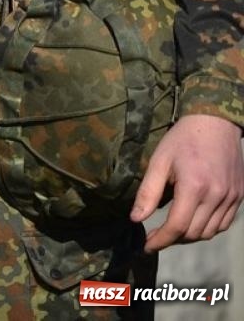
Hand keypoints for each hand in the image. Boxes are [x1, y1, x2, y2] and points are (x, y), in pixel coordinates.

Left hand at [132, 113, 243, 251]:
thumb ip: (148, 193)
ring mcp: (232, 198)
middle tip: (156, 236)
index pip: (177, 227)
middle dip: (172, 239)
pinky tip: (194, 221)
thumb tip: (135, 219)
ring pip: (210, 232)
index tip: (146, 246)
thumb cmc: (182, 140)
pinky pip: (224, 224)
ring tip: (172, 231)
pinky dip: (208, 228)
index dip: (160, 240)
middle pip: (194, 233)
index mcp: (194, 187)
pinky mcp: (239, 196)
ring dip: (190, 236)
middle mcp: (217, 196)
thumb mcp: (159, 161)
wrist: (216, 123)